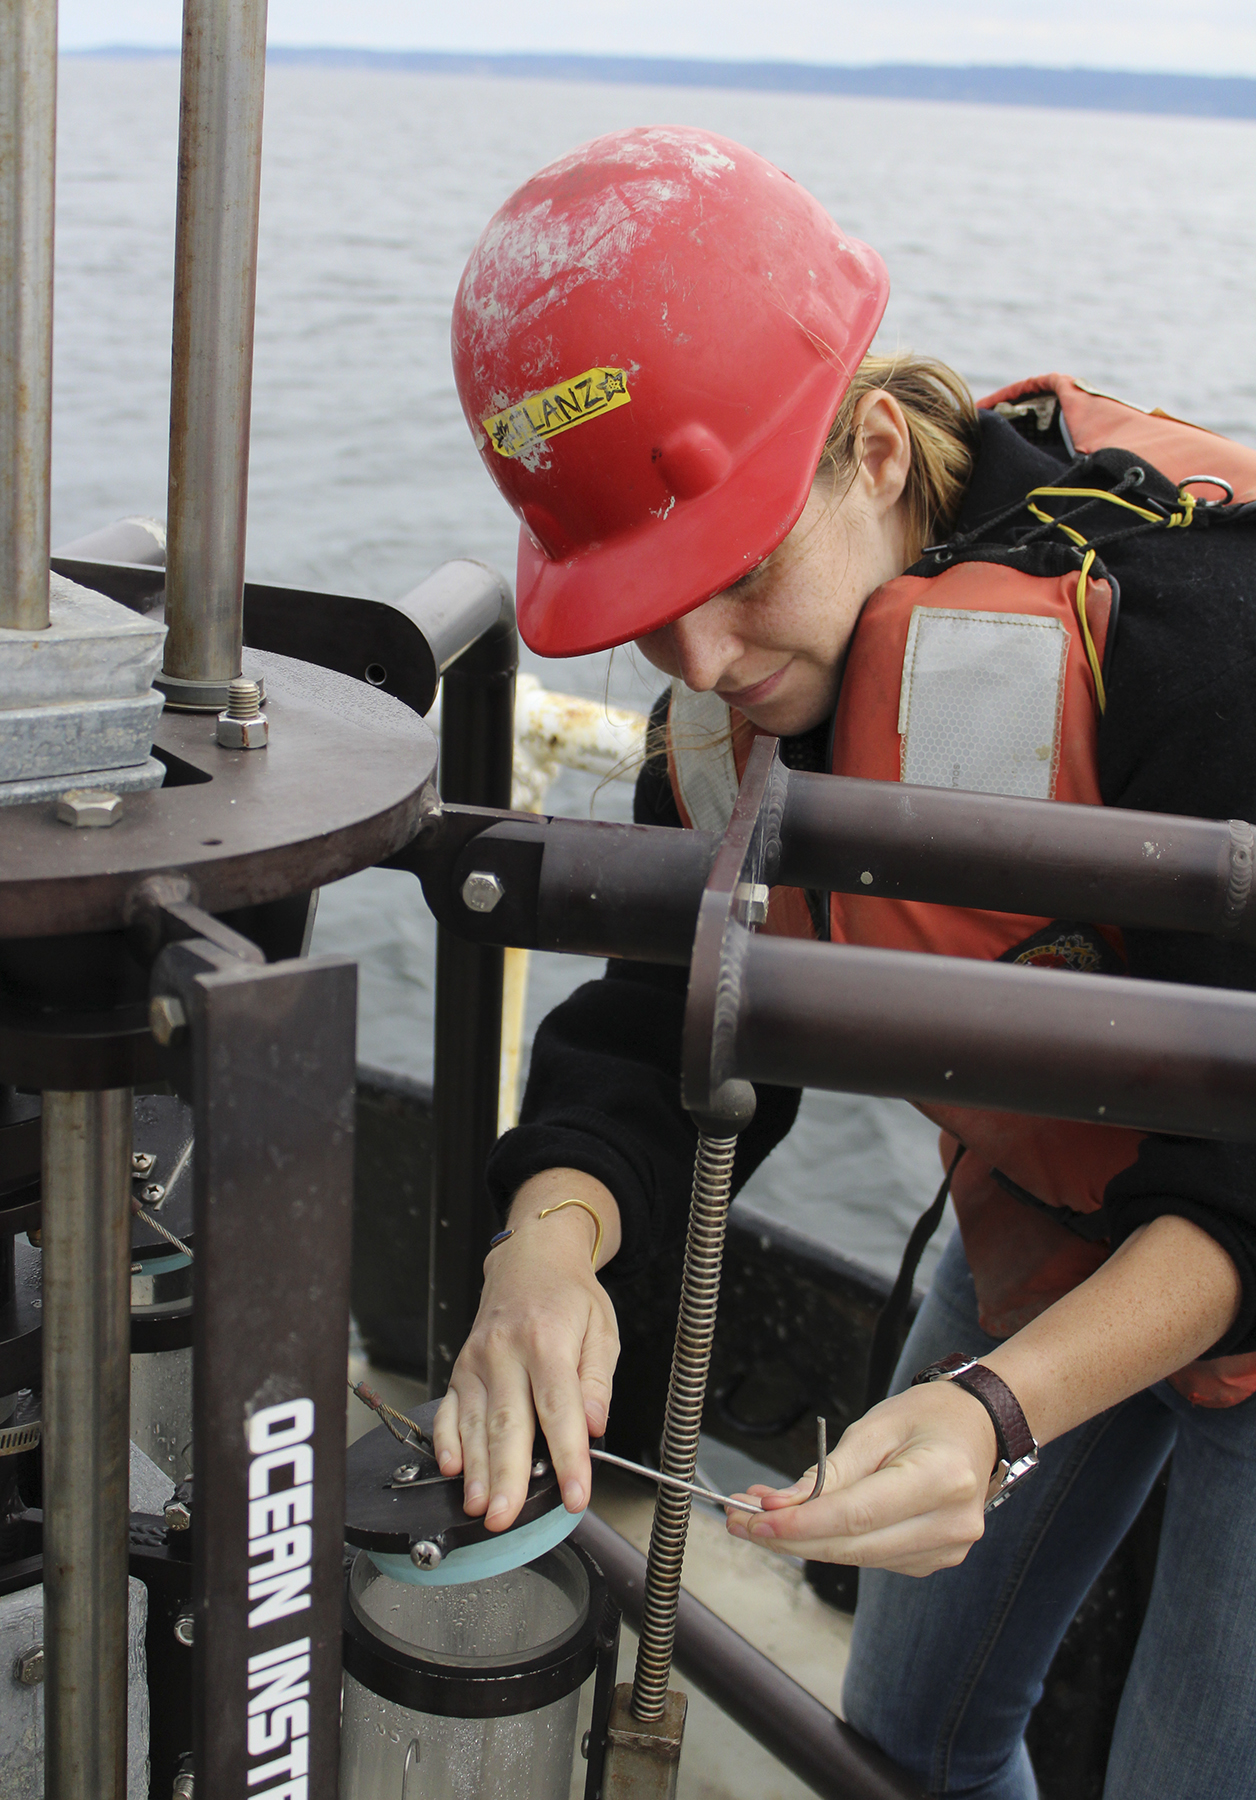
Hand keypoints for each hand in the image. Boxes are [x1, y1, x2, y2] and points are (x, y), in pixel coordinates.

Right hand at [432, 1186, 619, 1533]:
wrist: (531, 1258)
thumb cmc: (569, 1296)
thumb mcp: (601, 1329)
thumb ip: (598, 1379)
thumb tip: (596, 1425)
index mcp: (547, 1340)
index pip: (559, 1408)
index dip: (567, 1456)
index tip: (576, 1494)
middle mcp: (505, 1351)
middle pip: (507, 1423)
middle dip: (507, 1476)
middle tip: (505, 1519)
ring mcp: (476, 1360)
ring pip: (474, 1423)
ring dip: (476, 1471)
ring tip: (480, 1509)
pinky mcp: (460, 1369)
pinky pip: (448, 1410)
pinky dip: (446, 1441)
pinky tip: (452, 1469)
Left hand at [725, 1381, 997, 1576]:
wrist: (978, 1428)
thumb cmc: (929, 1417)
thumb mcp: (875, 1427)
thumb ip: (829, 1471)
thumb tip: (778, 1506)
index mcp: (942, 1479)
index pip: (857, 1515)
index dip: (801, 1523)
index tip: (755, 1520)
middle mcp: (950, 1523)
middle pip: (853, 1546)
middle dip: (790, 1536)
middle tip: (739, 1520)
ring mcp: (946, 1549)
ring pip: (857, 1558)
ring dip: (804, 1540)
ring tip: (761, 1513)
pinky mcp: (934, 1560)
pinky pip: (871, 1558)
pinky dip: (833, 1542)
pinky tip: (805, 1522)